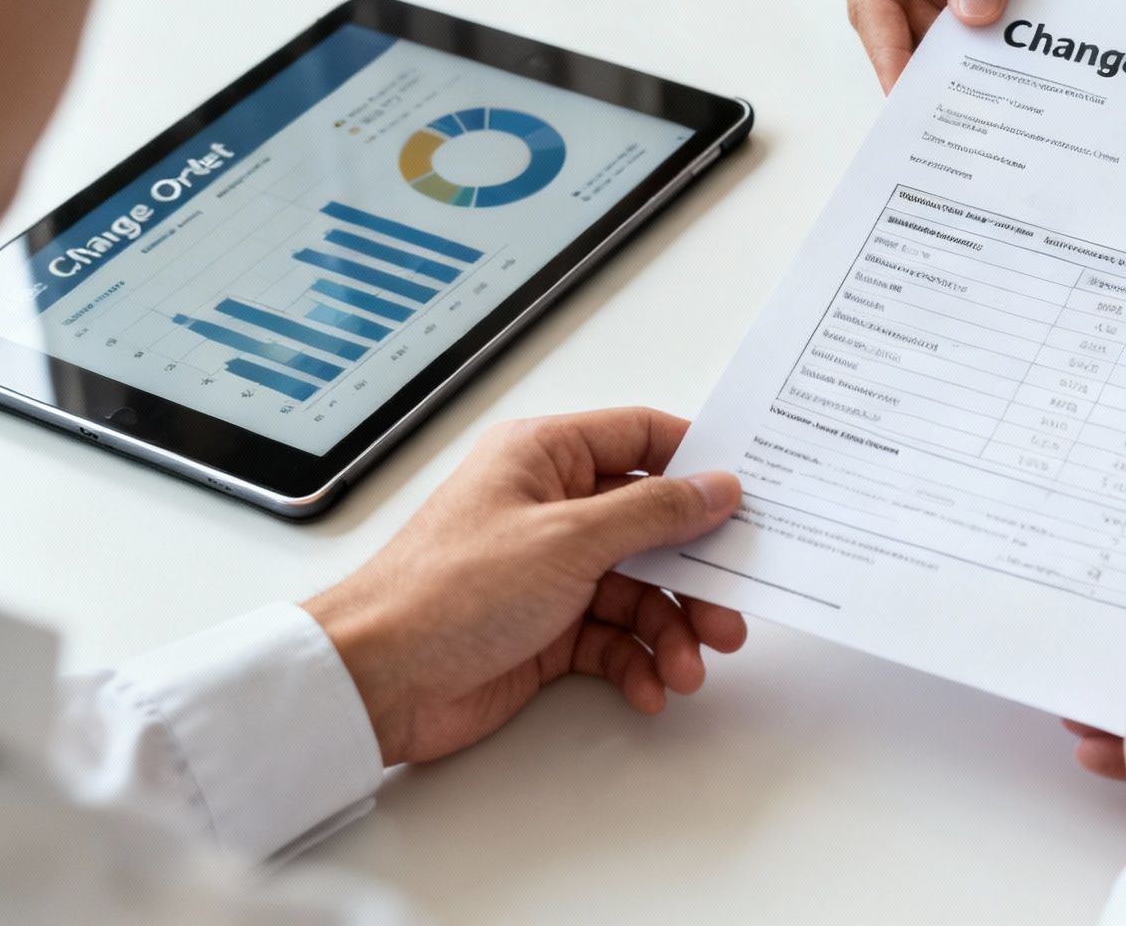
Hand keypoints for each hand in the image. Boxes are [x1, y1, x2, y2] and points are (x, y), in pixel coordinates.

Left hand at [303, 408, 745, 766]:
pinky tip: (649, 687)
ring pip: (642, 591)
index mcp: (546, 458)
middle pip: (654, 528)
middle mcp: (552, 508)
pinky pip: (615, 639)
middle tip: (730, 612)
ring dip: (672, 632)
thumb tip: (717, 486)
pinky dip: (638, 662)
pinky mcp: (548, 629)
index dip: (698, 465)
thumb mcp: (569, 538)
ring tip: (688, 669)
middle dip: (696, 574)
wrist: (377, 681)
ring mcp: (551, 571)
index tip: (748, 499)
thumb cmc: (448, 591)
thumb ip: (654, 512)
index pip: (643, 438)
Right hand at [827, 0, 1089, 89]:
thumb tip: (975, 9)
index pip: (872, 1)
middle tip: (1008, 74)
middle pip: (908, 25)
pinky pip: (976, 12)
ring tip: (1049, 17)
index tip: (911, 96)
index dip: (891, 54)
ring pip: (946, 28)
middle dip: (959, 53)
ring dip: (1000, 28)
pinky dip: (1018, 5)